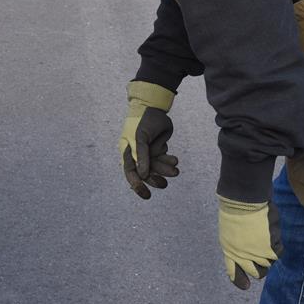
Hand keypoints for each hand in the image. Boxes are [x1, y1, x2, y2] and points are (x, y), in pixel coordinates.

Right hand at [117, 81, 179, 198]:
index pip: (131, 173)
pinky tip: (175, 160)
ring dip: (165, 169)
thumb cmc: (143, 121)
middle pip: (145, 173)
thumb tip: (143, 175)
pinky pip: (163, 160)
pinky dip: (168, 161)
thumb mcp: (141, 137)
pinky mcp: (157, 149)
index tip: (147, 196)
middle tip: (164, 184)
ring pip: (156, 167)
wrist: (155, 107)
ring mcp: (147, 152)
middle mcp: (136, 154)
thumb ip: (141, 156)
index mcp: (127, 152)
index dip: (137, 185)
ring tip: (176, 169)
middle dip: (155, 178)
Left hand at [217, 196, 282, 289]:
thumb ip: (236, 249)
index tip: (245, 286)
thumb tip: (247, 262)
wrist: (243, 201)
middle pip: (258, 273)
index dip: (240, 281)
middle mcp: (243, 257)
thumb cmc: (235, 213)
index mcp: (230, 253)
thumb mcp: (229, 233)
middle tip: (261, 251)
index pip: (234, 273)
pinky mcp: (271, 248)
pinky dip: (276, 243)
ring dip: (269, 252)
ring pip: (269, 263)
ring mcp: (258, 254)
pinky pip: (278, 252)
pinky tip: (270, 231)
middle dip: (260, 266)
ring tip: (263, 234)